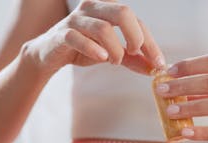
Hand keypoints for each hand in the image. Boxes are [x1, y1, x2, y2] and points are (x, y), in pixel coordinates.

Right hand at [24, 0, 164, 73]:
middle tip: (134, 54)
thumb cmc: (83, 48)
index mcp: (107, 9)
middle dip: (135, 37)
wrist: (49, 55)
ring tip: (114, 61)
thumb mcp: (111, 52)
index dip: (150, 43)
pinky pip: (77, 37)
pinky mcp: (62, 34)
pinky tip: (102, 58)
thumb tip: (154, 69)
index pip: (136, 21)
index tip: (158, 64)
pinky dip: (92, 49)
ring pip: (102, 28)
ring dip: (115, 49)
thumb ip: (132, 59)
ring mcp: (76, 19)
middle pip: (123, 13)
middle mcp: (93, 8)